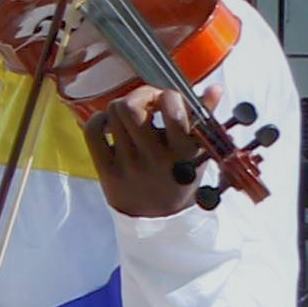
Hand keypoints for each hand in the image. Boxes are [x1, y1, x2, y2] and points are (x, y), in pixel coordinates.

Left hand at [72, 77, 202, 220]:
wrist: (158, 219)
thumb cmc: (179, 177)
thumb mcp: (199, 153)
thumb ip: (205, 119)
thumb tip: (215, 87)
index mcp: (183, 152)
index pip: (172, 110)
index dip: (167, 95)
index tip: (168, 100)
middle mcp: (154, 158)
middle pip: (131, 106)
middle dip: (140, 95)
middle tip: (147, 102)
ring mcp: (128, 164)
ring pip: (112, 114)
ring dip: (122, 106)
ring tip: (132, 115)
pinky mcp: (106, 171)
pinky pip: (92, 131)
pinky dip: (99, 120)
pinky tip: (111, 125)